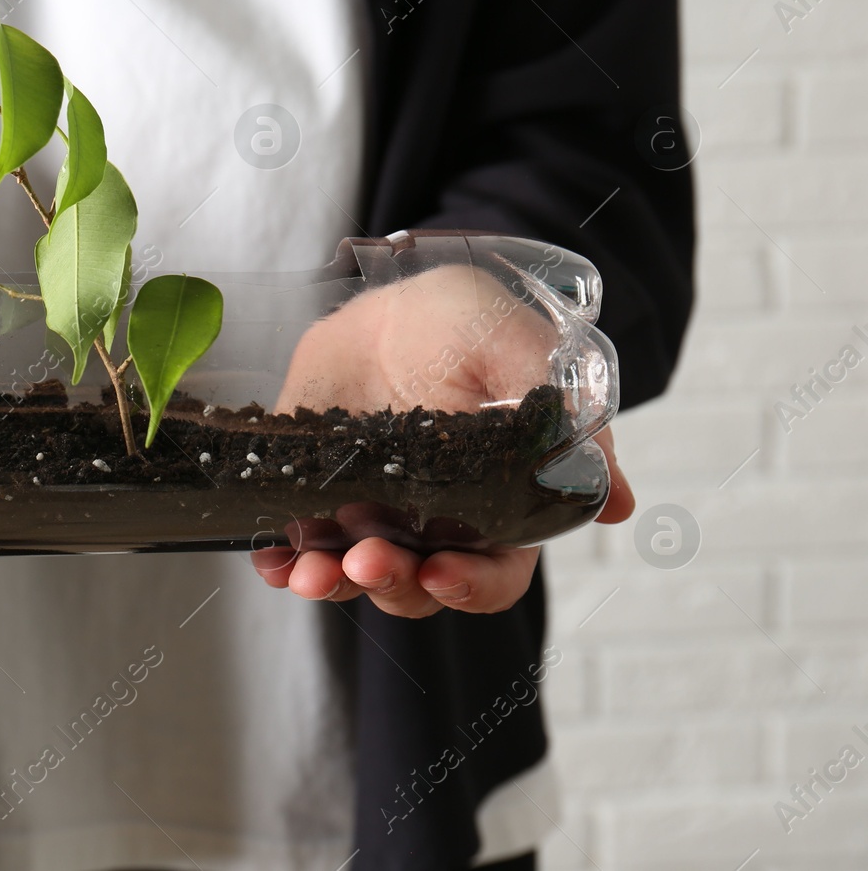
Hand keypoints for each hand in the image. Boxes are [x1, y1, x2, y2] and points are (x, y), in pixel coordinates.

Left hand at [251, 265, 635, 616]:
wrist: (388, 298)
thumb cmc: (467, 324)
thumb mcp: (520, 352)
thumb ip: (562, 421)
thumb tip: (616, 500)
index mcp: (495, 504)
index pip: (494, 574)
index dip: (472, 588)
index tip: (445, 574)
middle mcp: (431, 523)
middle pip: (418, 586)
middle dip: (394, 584)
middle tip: (370, 559)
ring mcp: (367, 512)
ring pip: (353, 575)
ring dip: (333, 582)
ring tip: (312, 571)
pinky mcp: (311, 494)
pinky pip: (293, 545)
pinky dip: (280, 563)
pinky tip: (270, 561)